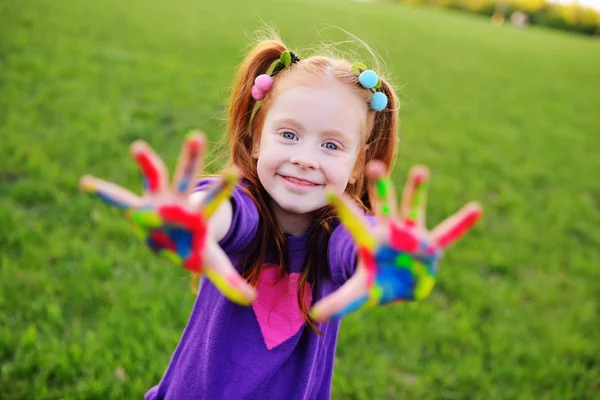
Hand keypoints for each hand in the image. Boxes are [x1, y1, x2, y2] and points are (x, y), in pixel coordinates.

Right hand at [79, 132, 255, 304]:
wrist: (175, 238)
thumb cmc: (195, 246)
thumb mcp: (213, 263)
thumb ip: (230, 279)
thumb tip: (251, 299)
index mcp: (200, 214)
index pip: (216, 200)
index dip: (225, 186)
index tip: (236, 169)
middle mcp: (180, 201)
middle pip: (187, 177)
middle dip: (190, 158)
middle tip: (195, 136)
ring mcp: (158, 200)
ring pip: (154, 177)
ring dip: (147, 163)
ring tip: (138, 147)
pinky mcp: (139, 207)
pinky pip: (119, 199)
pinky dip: (104, 193)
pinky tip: (86, 183)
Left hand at [311, 161, 481, 320]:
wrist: (403, 285)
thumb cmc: (379, 282)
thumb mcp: (359, 292)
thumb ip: (340, 302)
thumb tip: (315, 315)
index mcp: (371, 241)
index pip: (353, 222)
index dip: (342, 208)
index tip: (328, 190)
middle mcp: (391, 232)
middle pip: (384, 206)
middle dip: (381, 188)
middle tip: (374, 166)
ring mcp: (412, 236)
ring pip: (414, 209)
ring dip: (417, 192)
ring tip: (420, 171)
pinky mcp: (432, 245)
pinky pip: (449, 232)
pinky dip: (462, 223)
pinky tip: (476, 208)